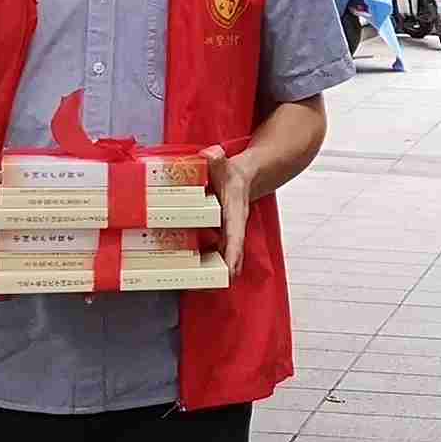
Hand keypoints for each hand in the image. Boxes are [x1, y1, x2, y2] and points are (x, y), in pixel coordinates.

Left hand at [202, 143, 259, 277]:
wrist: (248, 176)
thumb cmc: (233, 172)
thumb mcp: (224, 163)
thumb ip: (216, 159)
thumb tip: (211, 154)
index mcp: (236, 212)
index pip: (236, 236)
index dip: (232, 253)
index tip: (230, 271)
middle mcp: (234, 227)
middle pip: (233, 256)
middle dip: (223, 273)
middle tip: (208, 287)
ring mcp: (229, 234)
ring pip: (226, 258)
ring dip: (215, 273)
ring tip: (199, 287)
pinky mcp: (222, 236)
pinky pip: (217, 254)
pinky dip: (208, 264)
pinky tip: (192, 274)